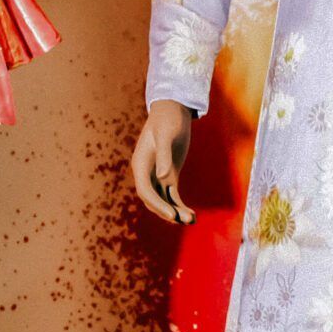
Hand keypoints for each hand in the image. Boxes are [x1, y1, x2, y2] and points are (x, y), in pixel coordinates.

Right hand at [131, 99, 197, 223]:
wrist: (173, 111)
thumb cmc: (168, 120)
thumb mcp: (166, 135)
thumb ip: (164, 155)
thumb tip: (163, 176)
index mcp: (141, 164)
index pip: (145, 190)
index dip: (157, 204)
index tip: (171, 214)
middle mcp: (146, 173)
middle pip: (153, 199)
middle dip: (167, 211)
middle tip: (184, 220)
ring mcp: (157, 175)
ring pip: (164, 200)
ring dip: (175, 212)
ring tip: (191, 220)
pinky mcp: (169, 176)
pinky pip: (172, 195)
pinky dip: (180, 205)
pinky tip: (191, 214)